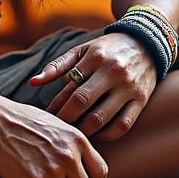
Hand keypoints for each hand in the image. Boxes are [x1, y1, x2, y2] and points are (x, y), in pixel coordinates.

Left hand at [29, 32, 156, 140]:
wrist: (146, 42)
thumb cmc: (106, 49)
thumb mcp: (81, 51)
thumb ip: (57, 66)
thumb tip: (33, 82)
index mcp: (95, 58)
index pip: (71, 90)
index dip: (57, 109)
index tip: (48, 120)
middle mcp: (113, 72)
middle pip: (83, 104)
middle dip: (67, 121)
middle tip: (58, 131)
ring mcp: (129, 87)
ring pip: (103, 118)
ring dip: (85, 131)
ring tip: (74, 135)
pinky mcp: (142, 100)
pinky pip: (123, 124)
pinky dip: (108, 134)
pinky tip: (97, 134)